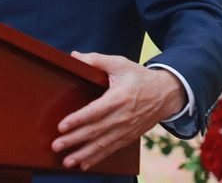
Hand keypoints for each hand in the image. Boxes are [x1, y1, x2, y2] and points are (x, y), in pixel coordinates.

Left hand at [51, 52, 186, 170]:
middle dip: (74, 140)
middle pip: (95, 131)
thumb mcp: (120, 63)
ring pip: (102, 144)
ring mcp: (127, 129)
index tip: (62, 126)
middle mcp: (123, 116)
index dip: (78, 119)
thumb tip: (75, 56)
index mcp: (119, 97)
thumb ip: (97, 60)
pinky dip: (98, 158)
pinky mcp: (129, 136)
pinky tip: (84, 164)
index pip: (95, 111)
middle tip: (56, 146)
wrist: (166, 94)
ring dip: (84, 154)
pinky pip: (112, 150)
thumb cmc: (140, 77)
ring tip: (67, 161)